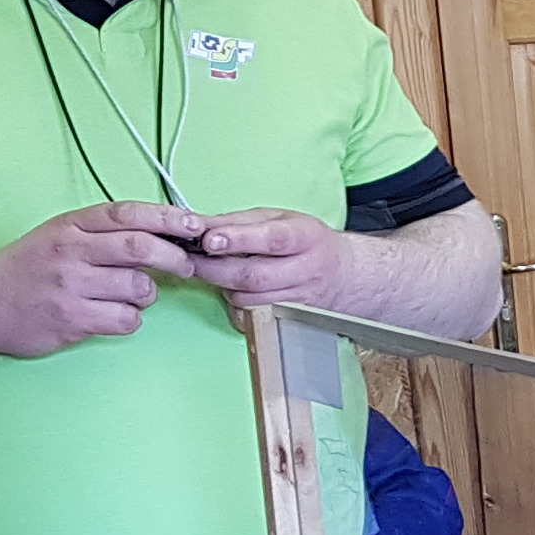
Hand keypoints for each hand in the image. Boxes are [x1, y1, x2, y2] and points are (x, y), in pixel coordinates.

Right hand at [0, 202, 204, 357]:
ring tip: (127, 295)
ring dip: (146, 294)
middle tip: (185, 266)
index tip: (196, 225)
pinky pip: (126, 319)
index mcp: (72, 225)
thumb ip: (105, 230)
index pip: (129, 213)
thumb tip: (165, 230)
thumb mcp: (61, 234)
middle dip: (174, 258)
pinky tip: (111, 314)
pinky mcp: (72, 319)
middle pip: (142, 248)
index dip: (169, 218)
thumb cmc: (29, 267)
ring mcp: (71, 286)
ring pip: (139, 288)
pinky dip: (129, 319)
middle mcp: (71, 251)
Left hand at [181, 205, 348, 307]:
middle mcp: (306, 268)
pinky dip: (236, 304)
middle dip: (215, 269)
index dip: (238, 240)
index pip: (271, 239)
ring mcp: (301, 297)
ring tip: (214, 272)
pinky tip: (235, 290)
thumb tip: (200, 224)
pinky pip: (254, 315)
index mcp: (305, 236)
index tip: (210, 240)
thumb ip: (238, 221)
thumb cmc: (306, 240)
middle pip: (254, 275)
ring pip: (249, 299)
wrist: (343, 273)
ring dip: (224, 287)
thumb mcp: (278, 218)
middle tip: (191, 261)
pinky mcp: (292, 317)